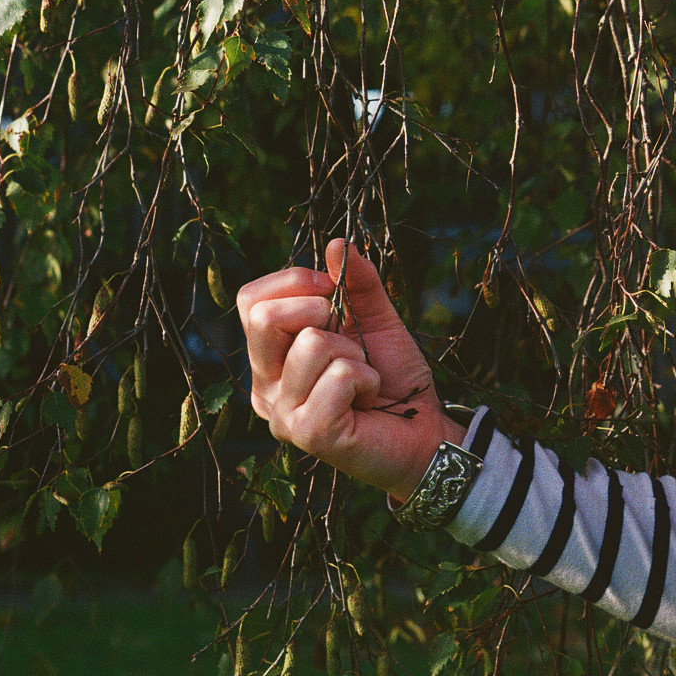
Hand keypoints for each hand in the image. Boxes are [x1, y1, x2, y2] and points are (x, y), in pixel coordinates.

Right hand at [237, 240, 461, 498]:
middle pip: (263, 317)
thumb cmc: (393, 377)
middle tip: (347, 336)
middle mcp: (266, 387)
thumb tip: (337, 243)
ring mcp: (282, 413)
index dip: (295, 281)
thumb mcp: (376, 319)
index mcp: (272, 358)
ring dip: (354, 353)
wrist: (423, 431)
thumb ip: (357, 282)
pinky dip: (366, 377)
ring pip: (312, 343)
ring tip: (362, 378)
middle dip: (320, 309)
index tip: (333, 292)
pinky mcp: (308, 432)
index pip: (251, 300)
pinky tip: (366, 399)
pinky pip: (339, 375)